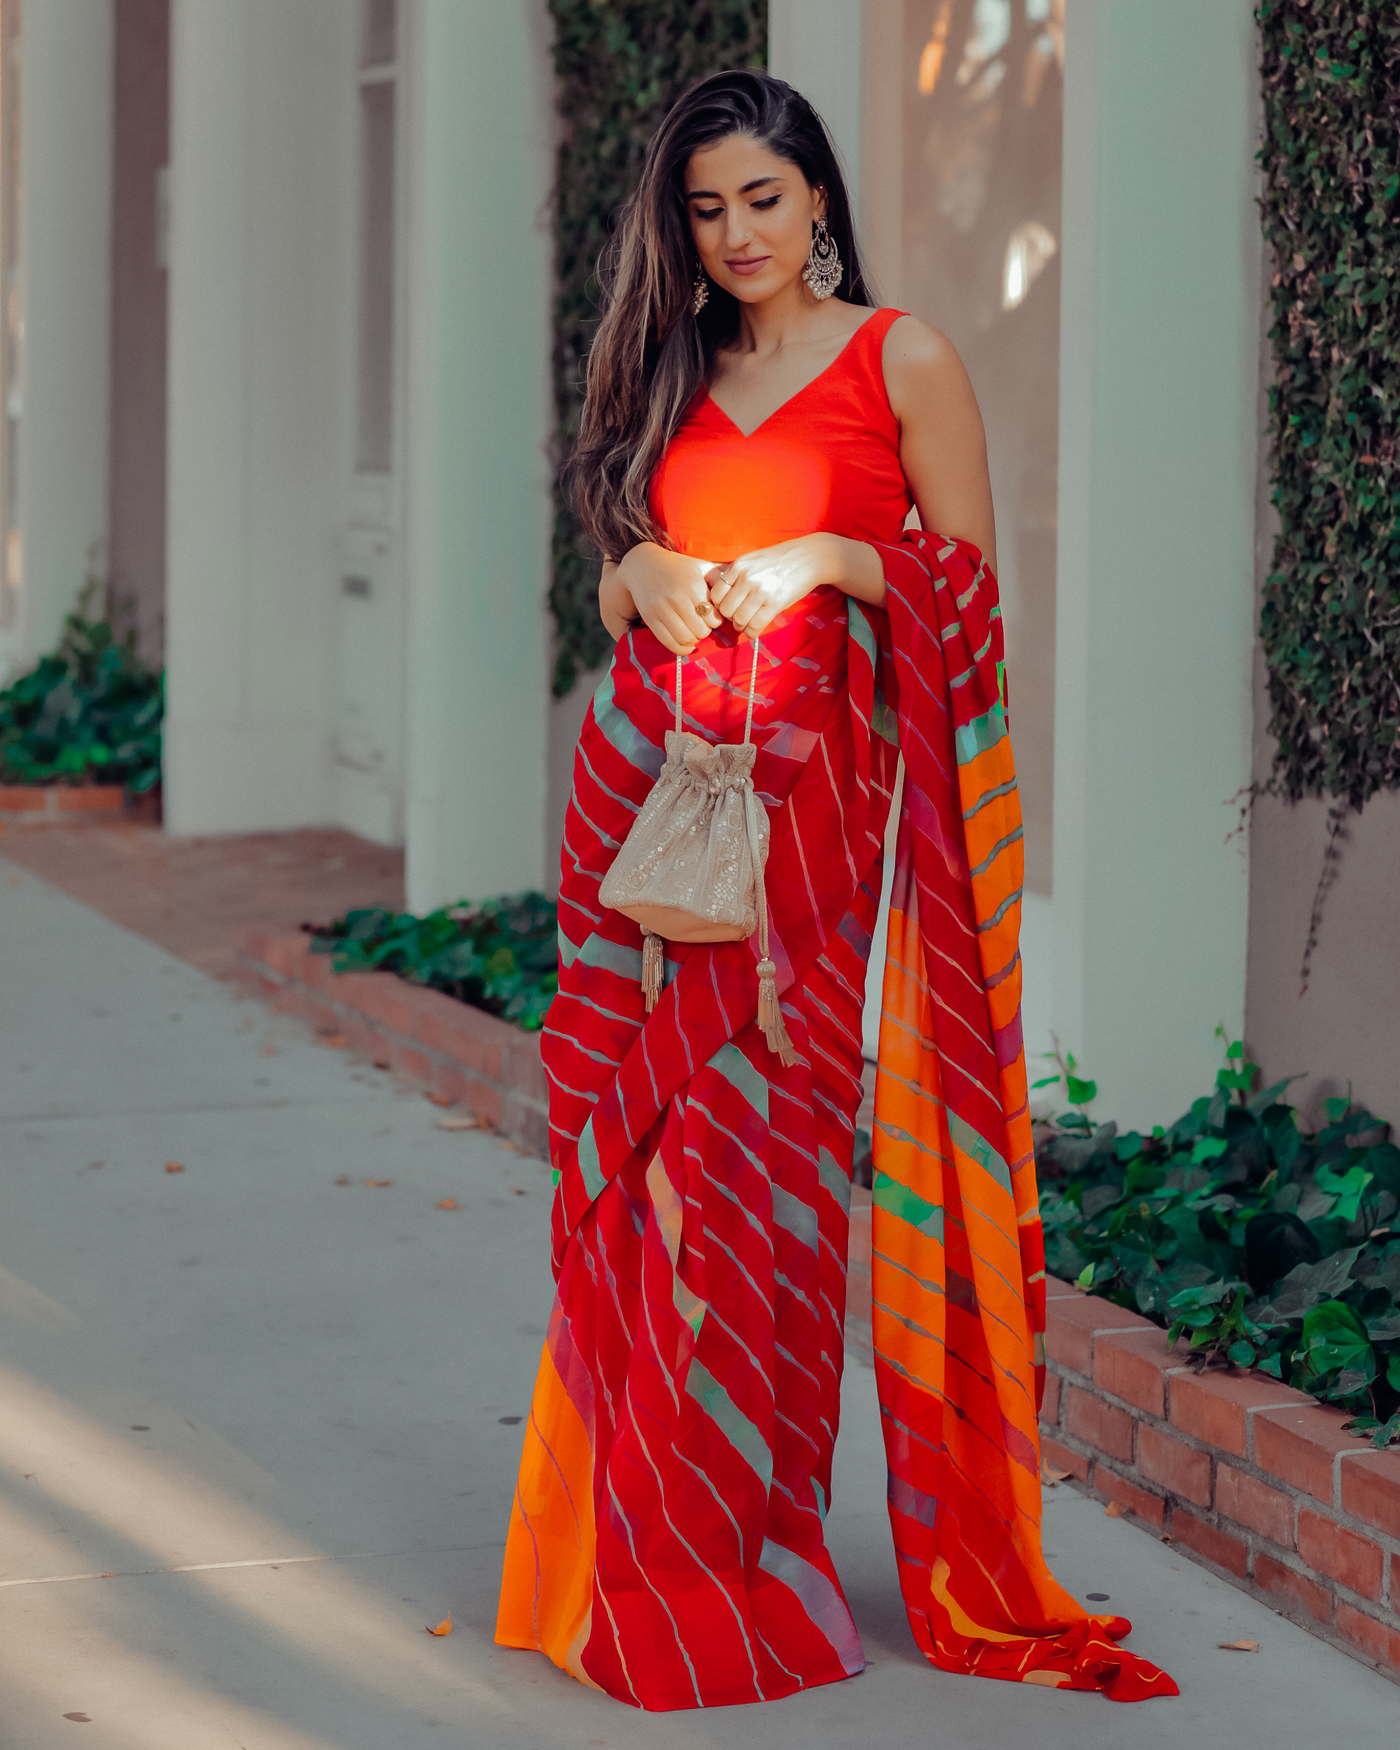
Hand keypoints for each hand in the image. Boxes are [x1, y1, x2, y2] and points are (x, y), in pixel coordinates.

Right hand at [604, 543, 721, 655]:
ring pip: (686, 639)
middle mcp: (677, 597)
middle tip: (702, 625)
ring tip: (693, 631)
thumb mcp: (700, 566)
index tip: (712, 617)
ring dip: (693, 640)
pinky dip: (681, 648)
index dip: (716, 621)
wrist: (643, 565)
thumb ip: (719, 578)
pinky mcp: (650, 618)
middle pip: (701, 630)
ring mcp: (661, 609)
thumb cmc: (678, 567)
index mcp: (693, 584)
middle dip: (705, 631)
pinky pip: (669, 643)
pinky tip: (686, 642)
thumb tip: (736, 591)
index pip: (713, 617)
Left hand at [704, 534, 837, 638]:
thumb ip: (735, 576)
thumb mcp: (752, 560)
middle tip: (739, 618)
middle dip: (731, 618)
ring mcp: (761, 591)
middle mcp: (747, 578)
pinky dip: (752, 633)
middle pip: (726, 610)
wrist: (808, 557)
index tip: (729, 608)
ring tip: (748, 623)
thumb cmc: (778, 561)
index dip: (721, 605)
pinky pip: (755, 626)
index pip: (716, 595)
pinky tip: (755, 630)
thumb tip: (719, 600)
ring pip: (739, 620)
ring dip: (741, 627)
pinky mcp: (775, 603)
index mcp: (738, 566)